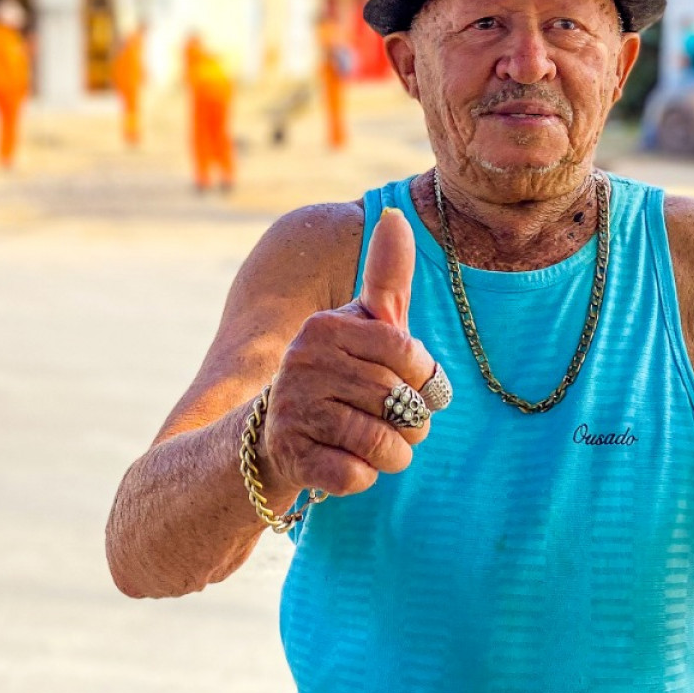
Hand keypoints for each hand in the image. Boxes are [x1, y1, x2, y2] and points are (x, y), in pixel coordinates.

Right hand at [261, 209, 437, 499]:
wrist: (269, 441)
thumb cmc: (334, 380)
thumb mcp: (360, 329)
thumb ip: (385, 280)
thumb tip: (398, 214)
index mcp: (325, 327)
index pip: (408, 353)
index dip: (424, 380)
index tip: (412, 387)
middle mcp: (302, 363)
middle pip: (398, 401)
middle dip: (411, 423)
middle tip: (396, 425)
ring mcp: (292, 410)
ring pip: (382, 443)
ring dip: (391, 455)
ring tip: (375, 447)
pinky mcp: (289, 457)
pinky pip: (355, 476)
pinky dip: (362, 478)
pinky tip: (344, 464)